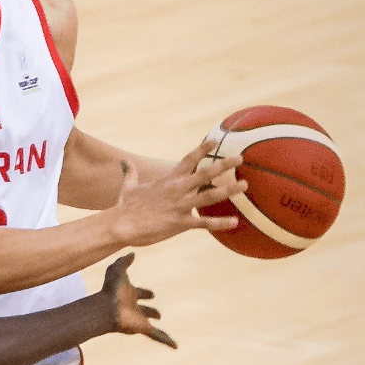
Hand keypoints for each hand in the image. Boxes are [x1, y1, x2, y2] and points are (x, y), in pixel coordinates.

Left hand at [99, 253, 175, 348]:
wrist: (106, 308)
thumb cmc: (109, 289)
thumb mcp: (116, 270)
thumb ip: (124, 261)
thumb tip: (132, 253)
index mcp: (128, 294)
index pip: (139, 293)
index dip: (145, 293)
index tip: (151, 294)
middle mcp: (133, 308)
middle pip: (144, 310)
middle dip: (151, 311)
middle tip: (158, 314)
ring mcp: (137, 319)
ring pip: (149, 323)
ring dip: (156, 326)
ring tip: (165, 332)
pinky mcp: (142, 329)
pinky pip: (157, 336)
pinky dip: (167, 341)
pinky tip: (175, 346)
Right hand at [110, 136, 246, 244]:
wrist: (120, 225)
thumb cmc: (125, 206)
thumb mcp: (128, 187)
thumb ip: (130, 173)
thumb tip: (124, 162)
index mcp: (168, 180)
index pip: (188, 159)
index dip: (202, 149)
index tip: (215, 140)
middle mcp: (177, 190)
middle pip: (204, 173)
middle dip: (223, 165)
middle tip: (240, 158)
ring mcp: (179, 206)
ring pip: (209, 196)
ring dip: (228, 190)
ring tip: (244, 185)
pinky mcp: (179, 224)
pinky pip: (203, 223)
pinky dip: (220, 223)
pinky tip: (235, 222)